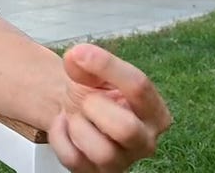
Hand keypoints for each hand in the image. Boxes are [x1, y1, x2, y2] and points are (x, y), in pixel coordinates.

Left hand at [48, 44, 172, 171]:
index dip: (106, 66)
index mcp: (155, 112)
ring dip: (78, 126)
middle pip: (126, 129)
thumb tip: (77, 57)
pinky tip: (64, 126)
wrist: (74, 110)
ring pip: (102, 151)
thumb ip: (89, 64)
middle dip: (96, 107)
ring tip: (77, 115)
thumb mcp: (95, 73)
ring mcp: (122, 161)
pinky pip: (73, 159)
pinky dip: (60, 137)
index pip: (139, 87)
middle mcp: (145, 141)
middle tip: (87, 100)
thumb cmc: (93, 93)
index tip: (79, 52)